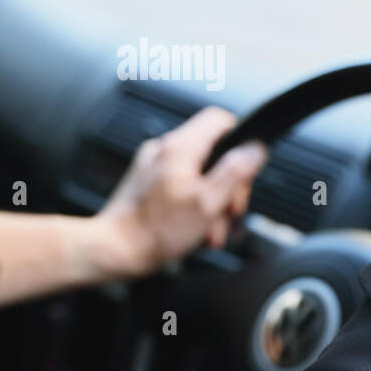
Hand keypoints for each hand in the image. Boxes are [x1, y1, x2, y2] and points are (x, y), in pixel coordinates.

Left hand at [91, 107, 267, 278]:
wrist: (114, 251)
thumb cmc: (155, 231)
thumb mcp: (208, 202)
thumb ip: (236, 172)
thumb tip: (256, 148)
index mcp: (180, 147)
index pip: (220, 120)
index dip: (240, 141)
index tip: (245, 169)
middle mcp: (164, 150)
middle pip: (214, 153)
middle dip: (228, 186)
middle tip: (228, 212)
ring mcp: (154, 167)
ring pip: (200, 174)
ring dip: (212, 203)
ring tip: (209, 230)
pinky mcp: (147, 185)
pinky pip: (182, 187)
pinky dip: (194, 206)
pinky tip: (195, 231)